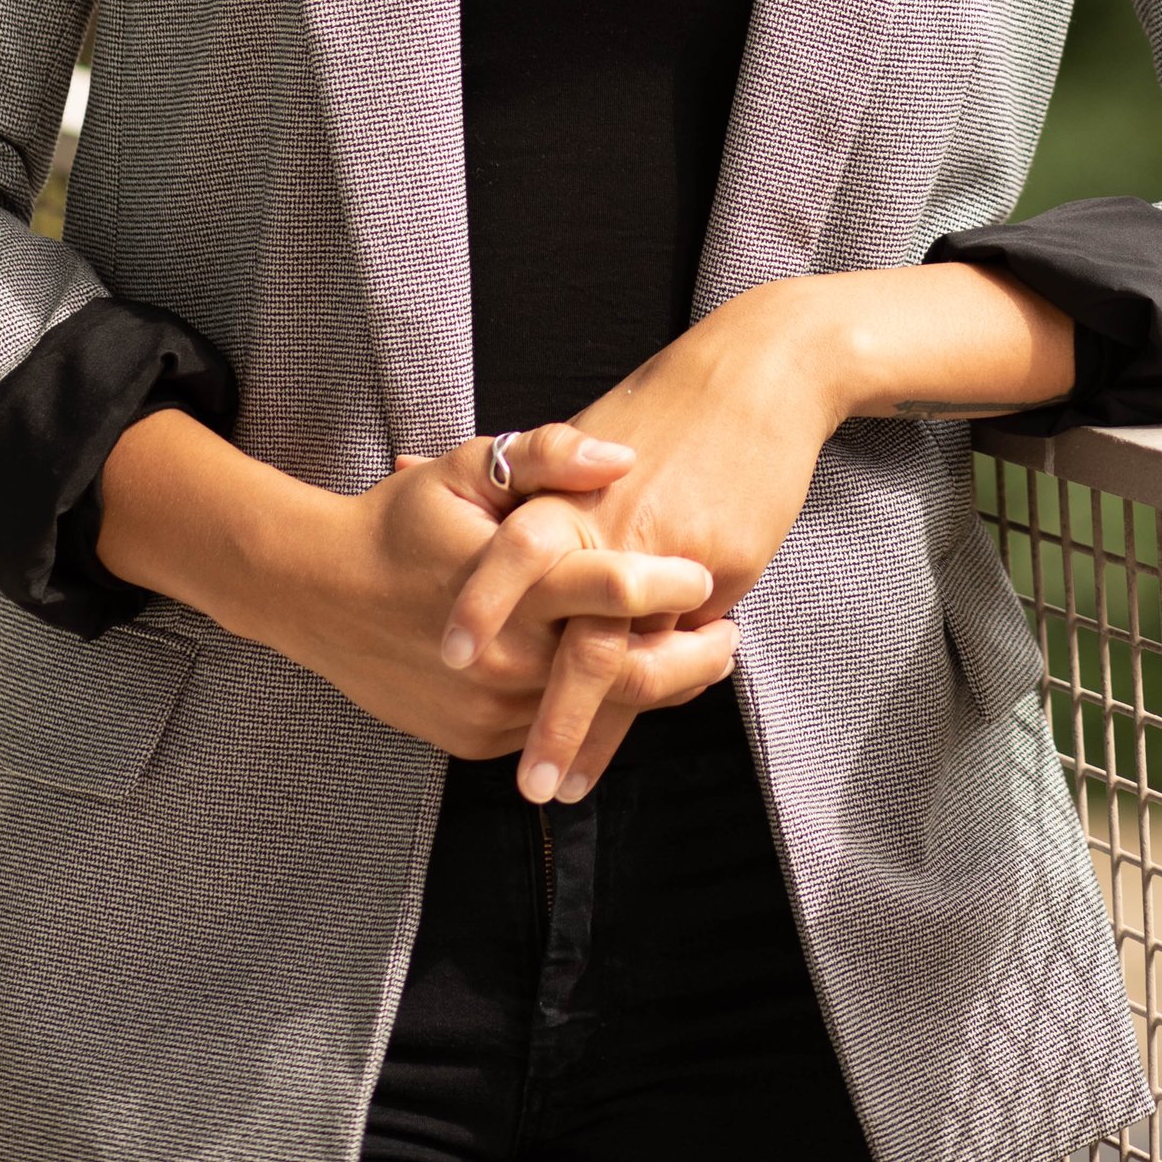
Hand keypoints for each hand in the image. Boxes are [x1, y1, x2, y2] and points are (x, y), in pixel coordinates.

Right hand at [96, 409, 736, 759]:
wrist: (317, 594)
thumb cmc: (402, 520)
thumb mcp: (469, 467)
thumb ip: (548, 455)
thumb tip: (621, 455)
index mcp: (516, 586)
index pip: (615, 589)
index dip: (672, 584)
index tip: (710, 576)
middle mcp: (509, 660)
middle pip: (623, 671)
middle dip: (687, 658)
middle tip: (728, 637)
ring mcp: (490, 710)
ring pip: (592, 712)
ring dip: (648, 690)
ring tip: (694, 661)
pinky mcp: (475, 739)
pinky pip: (550, 730)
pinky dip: (592, 713)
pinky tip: (623, 684)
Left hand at [441, 286, 850, 801]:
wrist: (752, 377)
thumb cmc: (663, 408)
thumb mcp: (579, 433)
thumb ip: (503, 473)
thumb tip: (410, 463)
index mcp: (570, 492)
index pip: (515, 554)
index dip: (483, 605)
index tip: (450, 660)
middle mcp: (613, 529)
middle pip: (571, 632)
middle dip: (547, 714)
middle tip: (522, 780)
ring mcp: (667, 555)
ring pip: (622, 661)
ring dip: (589, 731)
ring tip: (557, 785)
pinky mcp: (718, 570)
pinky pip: (678, 652)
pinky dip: (656, 697)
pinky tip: (633, 734)